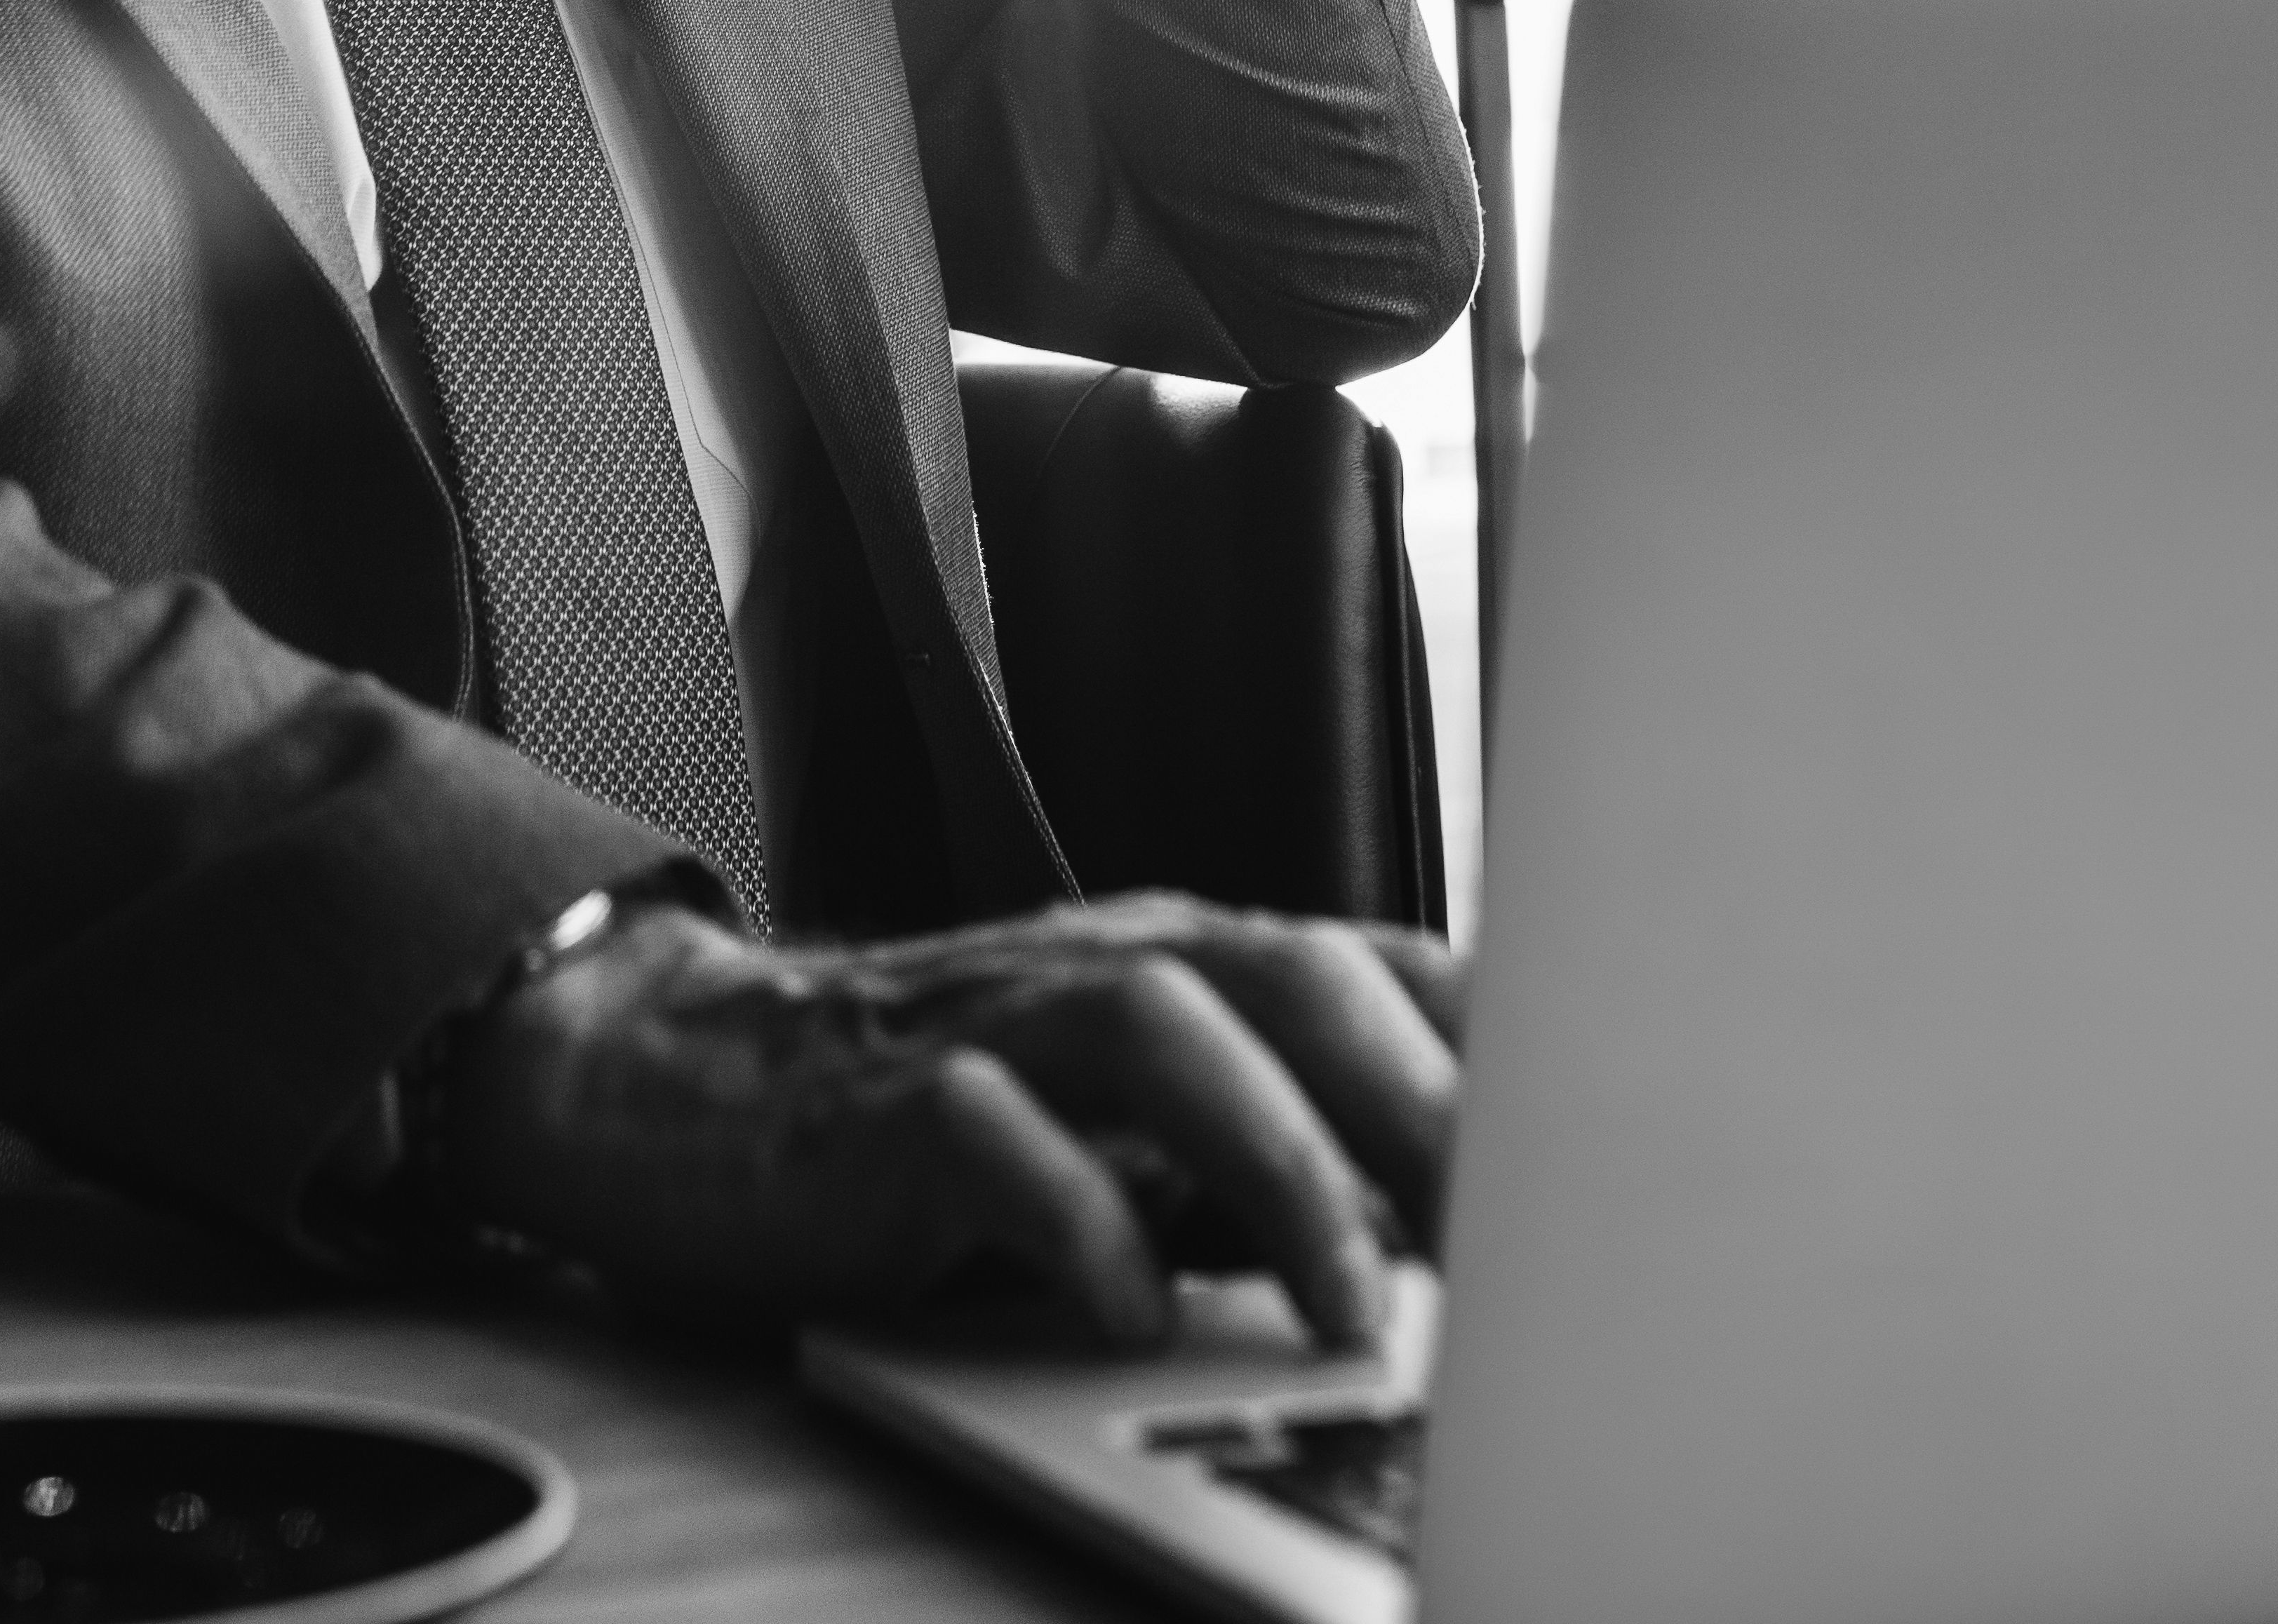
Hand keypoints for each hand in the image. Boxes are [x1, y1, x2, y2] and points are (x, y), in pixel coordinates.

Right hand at [431, 893, 1461, 1346]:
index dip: (1499, 1059)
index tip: (1600, 1171)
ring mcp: (994, 1020)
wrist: (677, 1085)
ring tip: (1347, 1313)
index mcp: (1187, 963)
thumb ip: (1274, 1156)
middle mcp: (1107, 964)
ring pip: (1169, 1031)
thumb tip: (1453, 1255)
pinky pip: (996, 1137)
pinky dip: (1080, 1222)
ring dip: (1282, 1169)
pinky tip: (1127, 1315)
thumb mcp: (1132, 1127)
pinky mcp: (884, 1104)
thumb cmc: (940, 1121)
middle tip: (1517, 1251)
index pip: (1379, 968)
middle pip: (1299, 976)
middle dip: (1424, 1106)